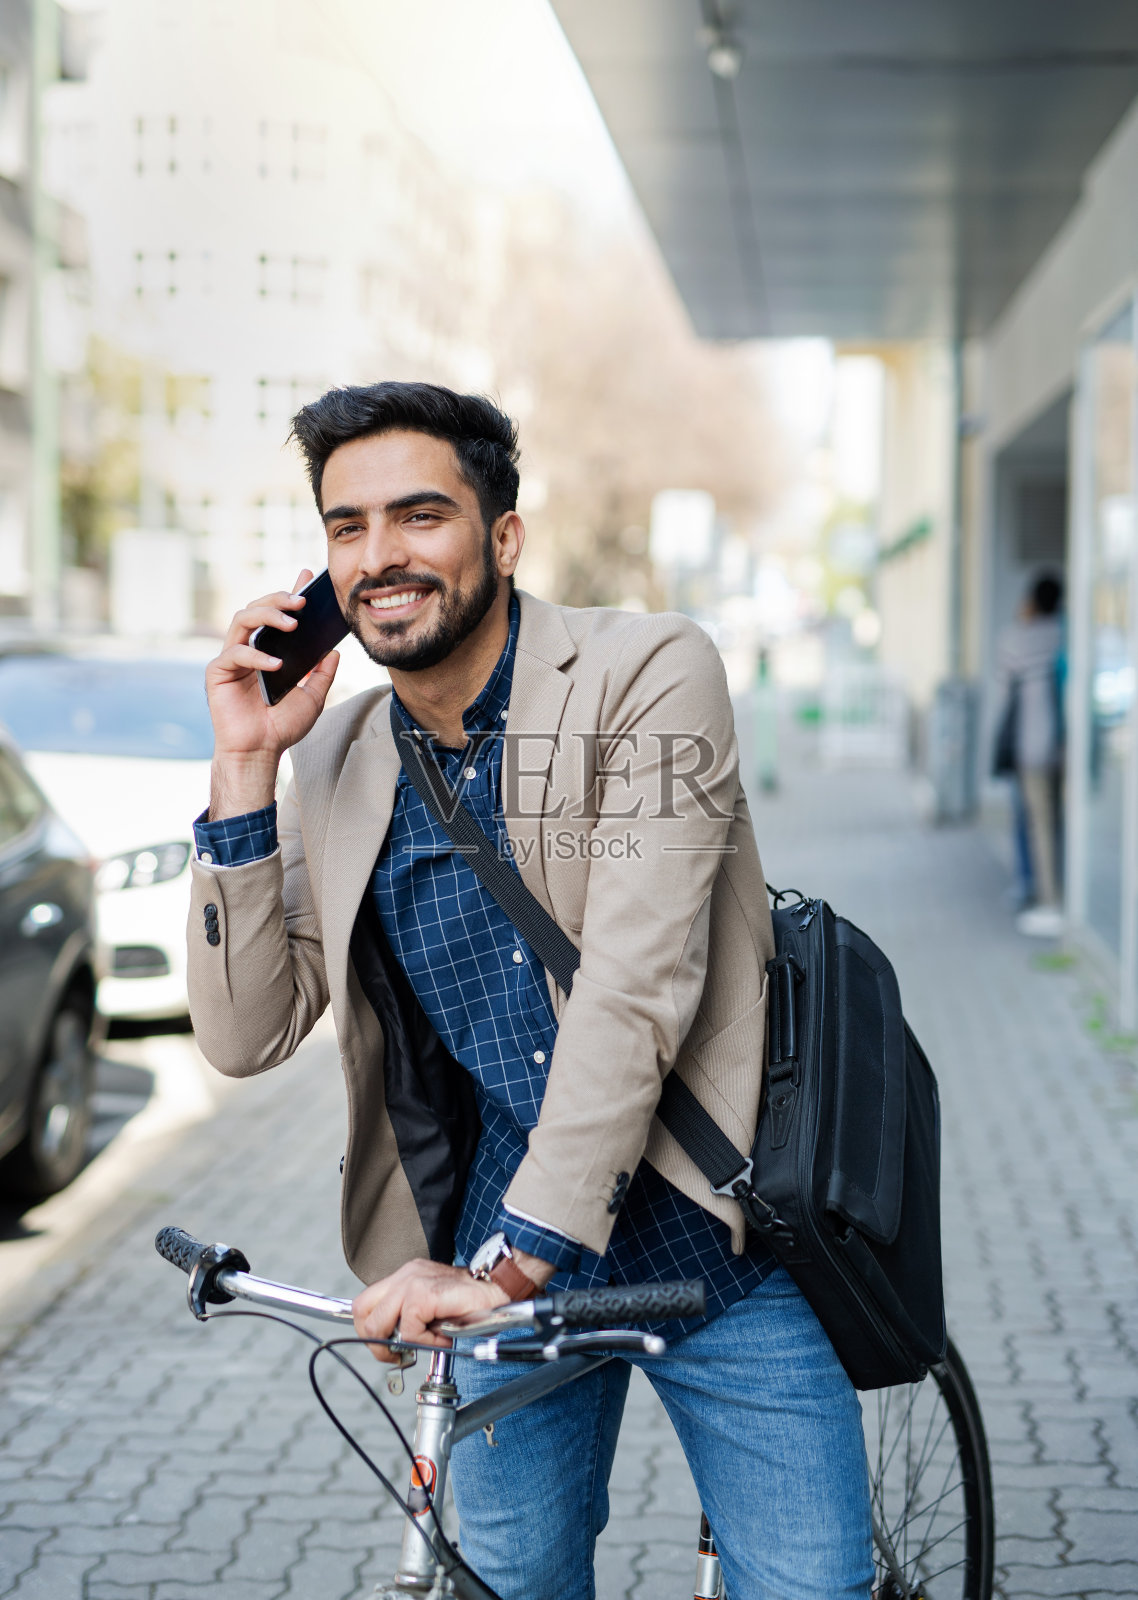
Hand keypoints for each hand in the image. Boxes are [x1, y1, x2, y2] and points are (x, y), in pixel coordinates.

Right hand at [205, 570, 339, 817]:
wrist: (261, 752)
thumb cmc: (281, 727)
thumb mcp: (313, 697)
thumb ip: (323, 674)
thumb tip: (334, 651)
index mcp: (267, 650)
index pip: (276, 613)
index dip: (288, 591)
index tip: (306, 575)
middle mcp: (247, 648)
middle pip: (256, 608)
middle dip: (278, 599)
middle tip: (302, 601)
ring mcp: (230, 658)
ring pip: (241, 619)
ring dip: (267, 615)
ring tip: (291, 624)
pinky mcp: (217, 673)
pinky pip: (234, 654)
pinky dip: (256, 656)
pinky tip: (276, 665)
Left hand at [352, 1260, 508, 1363]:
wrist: (499, 1289)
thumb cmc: (469, 1303)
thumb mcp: (430, 1310)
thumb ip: (408, 1318)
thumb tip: (392, 1344)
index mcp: (404, 1277)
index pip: (364, 1304)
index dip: (370, 1331)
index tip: (389, 1348)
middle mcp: (405, 1275)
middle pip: (362, 1312)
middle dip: (376, 1342)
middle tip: (399, 1354)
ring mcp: (412, 1281)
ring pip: (378, 1323)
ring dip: (399, 1344)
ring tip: (423, 1344)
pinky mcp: (424, 1293)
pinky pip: (408, 1329)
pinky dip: (424, 1341)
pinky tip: (443, 1335)